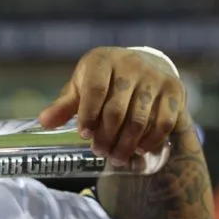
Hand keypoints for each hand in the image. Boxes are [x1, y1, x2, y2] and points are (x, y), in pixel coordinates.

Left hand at [37, 46, 190, 166]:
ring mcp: (155, 77)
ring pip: (140, 119)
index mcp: (102, 61)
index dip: (89, 115)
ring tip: (116, 157)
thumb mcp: (80, 87)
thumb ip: (64, 106)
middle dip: (106, 136)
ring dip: (126, 144)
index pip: (95, 89)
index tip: (84, 135)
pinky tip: (139, 150)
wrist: (143, 65)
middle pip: (117, 109)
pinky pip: (164, 122)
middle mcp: (131, 65)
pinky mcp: (174, 90)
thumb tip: (43, 122)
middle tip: (99, 152)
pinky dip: (151, 141)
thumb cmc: (102, 80)